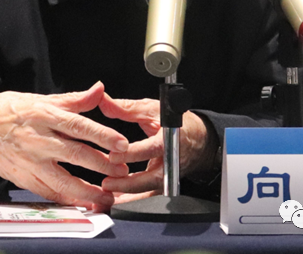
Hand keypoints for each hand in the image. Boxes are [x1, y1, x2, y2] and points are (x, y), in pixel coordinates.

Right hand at [0, 82, 129, 209]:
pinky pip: (48, 192)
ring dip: (88, 190)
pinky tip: (83, 201)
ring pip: (63, 180)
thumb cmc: (7, 111)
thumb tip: (99, 89)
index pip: (78, 125)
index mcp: (43, 115)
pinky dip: (67, 198)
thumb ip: (73, 99)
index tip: (122, 144)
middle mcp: (37, 139)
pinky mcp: (22, 178)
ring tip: (108, 194)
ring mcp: (29, 161)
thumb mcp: (40, 99)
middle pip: (75, 154)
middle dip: (102, 164)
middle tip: (122, 169)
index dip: (102, 135)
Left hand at [98, 95, 216, 198]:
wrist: (198, 139)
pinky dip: (132, 201)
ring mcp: (169, 175)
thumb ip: (127, 108)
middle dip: (127, 184)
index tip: (113, 156)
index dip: (131, 154)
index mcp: (170, 139)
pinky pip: (149, 197)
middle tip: (106, 183)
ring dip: (128, 197)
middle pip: (151, 178)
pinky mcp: (166, 185)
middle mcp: (171, 161)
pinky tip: (115, 202)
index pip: (150, 149)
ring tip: (106, 199)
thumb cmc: (177, 122)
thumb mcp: (153, 109)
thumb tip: (104, 102)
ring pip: (149, 192)